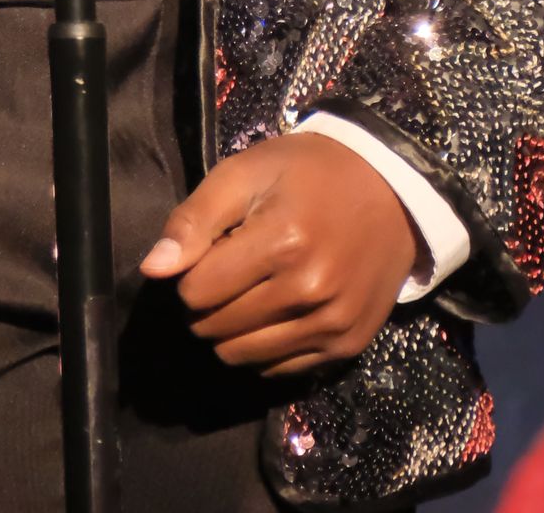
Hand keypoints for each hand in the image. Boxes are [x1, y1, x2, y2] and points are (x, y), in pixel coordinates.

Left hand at [139, 132, 418, 376]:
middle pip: (215, 329)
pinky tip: (275, 312)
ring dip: (230, 331)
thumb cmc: (307, 173)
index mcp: (281, 242)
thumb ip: (194, 220)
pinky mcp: (347, 346)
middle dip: (206, 304)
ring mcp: (331, 325)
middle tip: (226, 272)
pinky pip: (279, 371)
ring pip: (242, 357)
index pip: (196, 292)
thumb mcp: (245, 173)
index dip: (190, 272)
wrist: (390, 191)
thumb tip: (153, 269)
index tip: (209, 251)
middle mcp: (309, 292)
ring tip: (248, 292)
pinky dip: (264, 348)